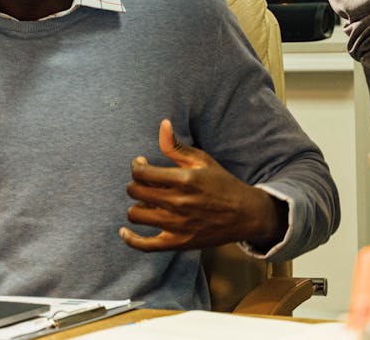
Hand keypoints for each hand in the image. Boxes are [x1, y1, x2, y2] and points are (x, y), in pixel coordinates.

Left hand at [119, 119, 285, 252]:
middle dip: (134, 184)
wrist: (244, 214)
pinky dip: (130, 239)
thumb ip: (177, 146)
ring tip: (146, 201)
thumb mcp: (202, 160)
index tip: (140, 164)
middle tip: (143, 181)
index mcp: (184, 179)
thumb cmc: (222, 183)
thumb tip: (162, 124)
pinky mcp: (178, 243)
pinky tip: (124, 231)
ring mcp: (177, 225)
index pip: (142, 173)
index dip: (136, 166)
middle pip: (136, 192)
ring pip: (136, 215)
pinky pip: (145, 245)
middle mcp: (179, 203)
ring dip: (136, 205)